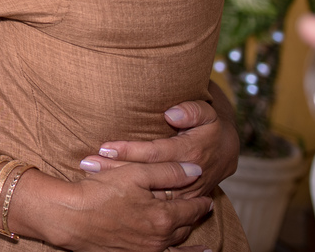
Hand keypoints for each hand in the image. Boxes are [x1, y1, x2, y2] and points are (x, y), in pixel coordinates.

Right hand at [22, 162, 211, 251]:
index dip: (200, 201)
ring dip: (190, 241)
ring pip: (176, 245)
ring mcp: (147, 251)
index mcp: (163, 216)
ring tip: (206, 248)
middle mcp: (160, 238)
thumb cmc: (99, 193)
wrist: (69, 217)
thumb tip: (196, 171)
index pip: (191, 208)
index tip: (207, 197)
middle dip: (194, 217)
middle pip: (185, 227)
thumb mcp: (134, 174)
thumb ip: (168, 172)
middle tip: (201, 210)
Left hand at [81, 96, 237, 198]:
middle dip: (116, 170)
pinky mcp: (181, 204)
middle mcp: (188, 176)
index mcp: (192, 153)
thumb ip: (191, 111)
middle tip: (88, 163)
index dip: (129, 151)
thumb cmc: (209, 128)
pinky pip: (153, 203)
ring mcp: (184, 193)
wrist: (226, 152)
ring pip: (147, 193)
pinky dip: (130, 198)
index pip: (155, 153)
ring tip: (89, 177)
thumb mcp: (206, 113)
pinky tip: (106, 191)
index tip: (104, 147)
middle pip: (146, 176)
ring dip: (118, 186)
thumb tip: (172, 114)